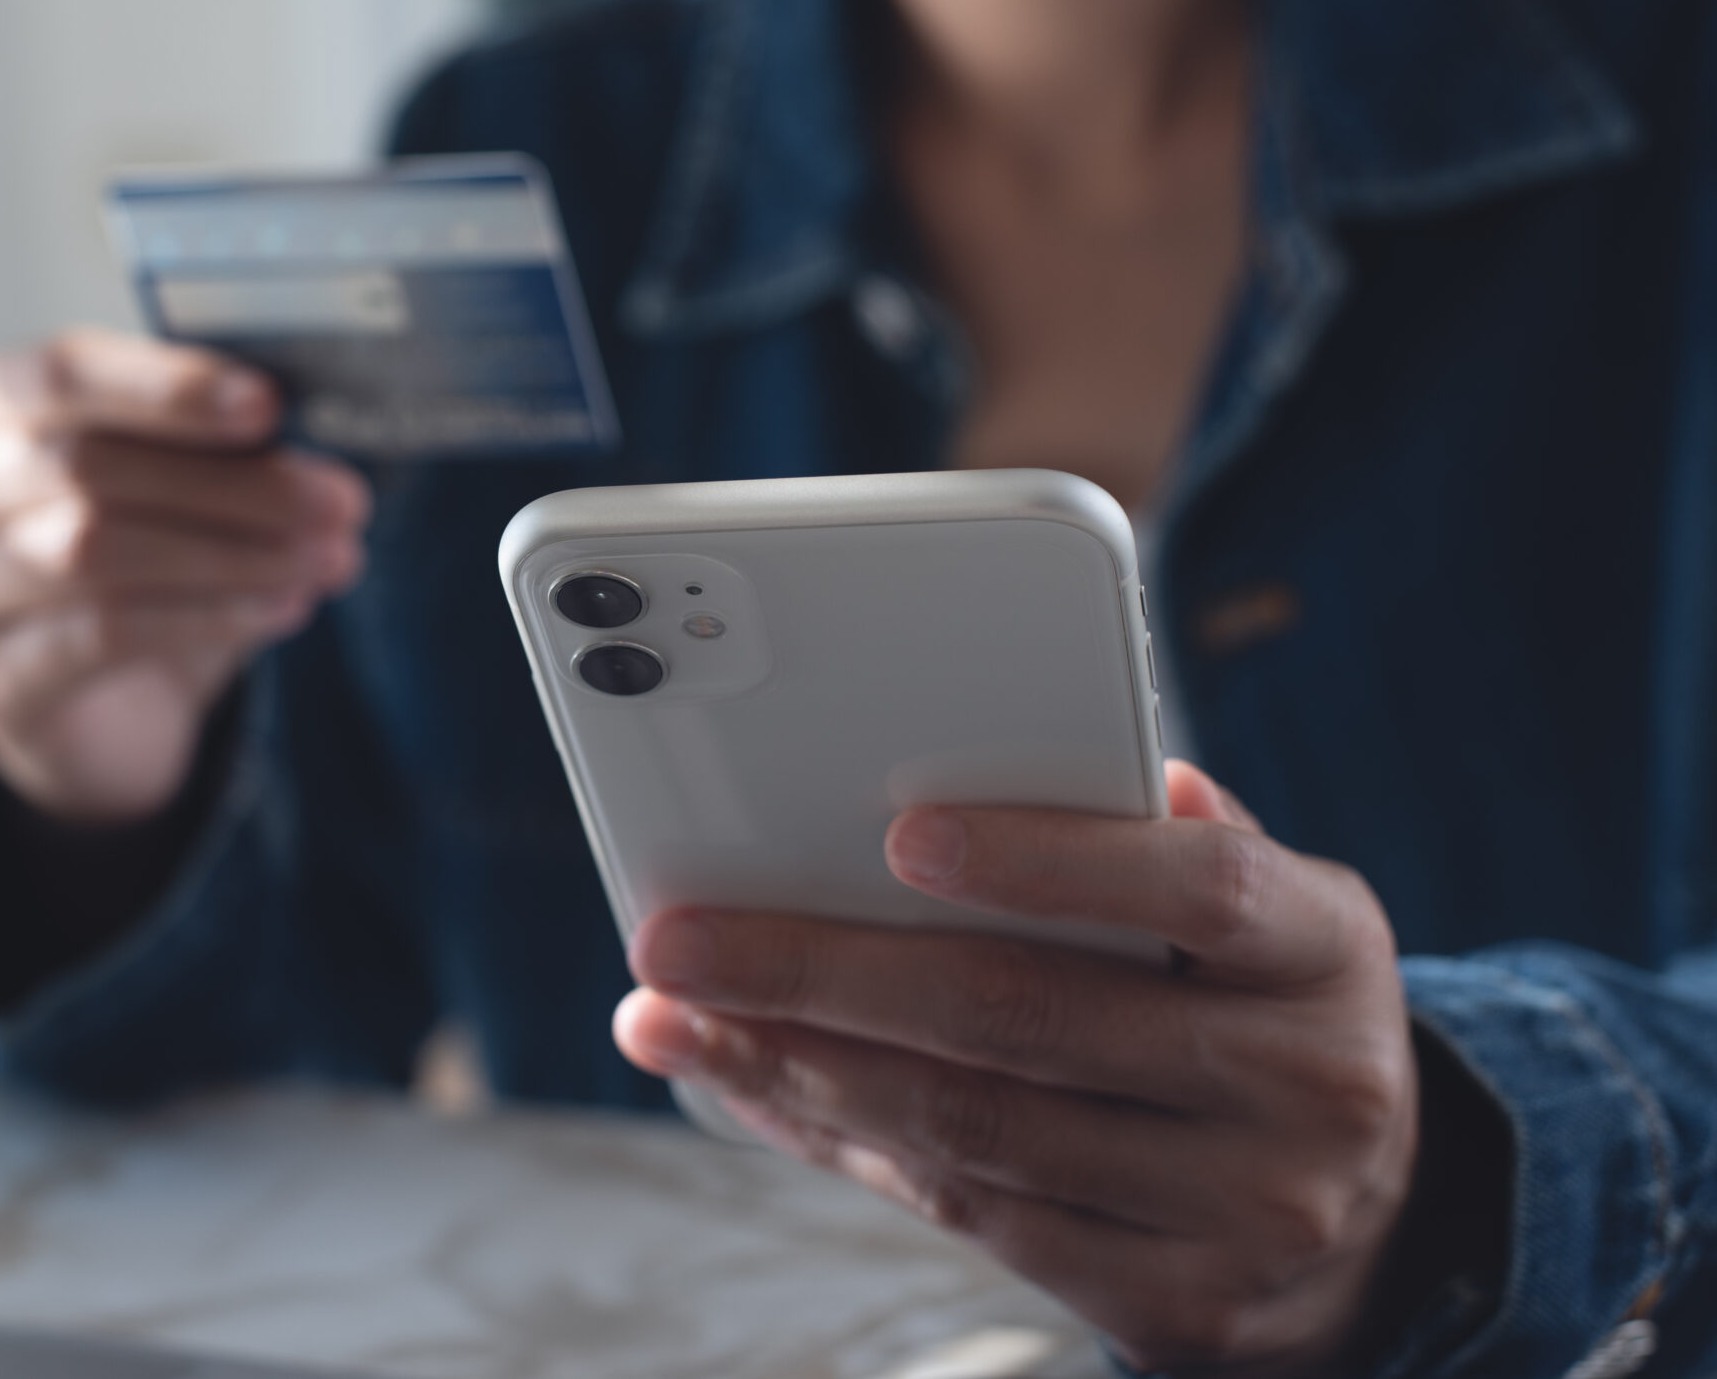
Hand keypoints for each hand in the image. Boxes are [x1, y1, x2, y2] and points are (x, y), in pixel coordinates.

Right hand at [0, 328, 369, 820]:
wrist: (95, 713)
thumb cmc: (127, 565)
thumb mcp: (163, 484)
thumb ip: (205, 443)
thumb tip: (301, 435)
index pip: (61, 375)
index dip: (167, 387)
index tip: (268, 404)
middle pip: (86, 465)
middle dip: (231, 482)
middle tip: (338, 498)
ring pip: (93, 551)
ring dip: (232, 552)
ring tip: (328, 558)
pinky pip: (102, 635)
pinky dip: (208, 616)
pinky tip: (283, 610)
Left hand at [612, 763, 1418, 1374]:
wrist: (1378, 1217)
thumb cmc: (1264, 1008)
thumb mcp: (1264, 914)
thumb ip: (1161, 840)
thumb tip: (1064, 752)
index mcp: (1325, 951)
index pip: (1196, 887)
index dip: (1052, 860)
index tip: (904, 835)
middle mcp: (1306, 1090)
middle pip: (1029, 1018)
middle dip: (825, 972)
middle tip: (681, 938)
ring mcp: (1244, 1215)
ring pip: (975, 1130)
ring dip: (797, 1069)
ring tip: (680, 1018)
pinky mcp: (1176, 1306)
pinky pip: (972, 1220)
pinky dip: (844, 1147)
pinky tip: (759, 1092)